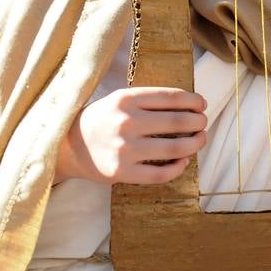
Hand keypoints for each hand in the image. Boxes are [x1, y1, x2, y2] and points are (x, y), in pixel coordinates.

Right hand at [57, 87, 207, 183]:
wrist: (67, 146)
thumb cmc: (103, 120)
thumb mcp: (120, 100)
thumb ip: (150, 101)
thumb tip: (192, 105)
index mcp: (126, 100)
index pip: (171, 97)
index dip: (193, 101)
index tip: (202, 105)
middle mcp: (126, 122)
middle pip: (178, 121)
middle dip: (198, 122)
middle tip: (203, 123)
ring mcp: (124, 149)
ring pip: (175, 148)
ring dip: (195, 144)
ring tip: (200, 139)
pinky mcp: (122, 172)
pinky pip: (161, 173)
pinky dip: (178, 167)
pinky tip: (183, 161)